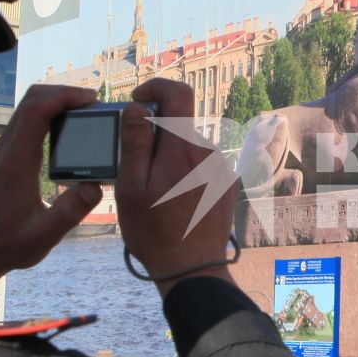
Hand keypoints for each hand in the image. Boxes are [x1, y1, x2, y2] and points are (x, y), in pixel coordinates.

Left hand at [0, 83, 102, 283]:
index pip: (36, 113)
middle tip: (94, 103)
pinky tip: (68, 125)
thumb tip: (96, 187)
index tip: (91, 99)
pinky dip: (49, 111)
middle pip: (31, 100)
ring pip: (28, 106)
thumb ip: (69, 212)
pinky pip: (27, 118)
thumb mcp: (43, 236)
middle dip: (64, 92)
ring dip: (56, 100)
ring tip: (85, 110)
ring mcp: (5, 149)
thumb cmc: (9, 243)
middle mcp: (8, 149)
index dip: (64, 98)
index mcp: (16, 163)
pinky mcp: (8, 153)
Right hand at [115, 78, 241, 295]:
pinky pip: (199, 165)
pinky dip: (182, 172)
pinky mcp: (225, 185)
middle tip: (135, 165)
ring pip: (187, 146)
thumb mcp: (131, 187)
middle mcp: (208, 152)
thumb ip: (135, 142)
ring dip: (168, 157)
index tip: (137, 101)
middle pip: (179, 124)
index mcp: (183, 148)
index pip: (178, 92)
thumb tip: (137, 106)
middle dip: (155, 134)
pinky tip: (172, 201)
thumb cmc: (155, 232)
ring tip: (154, 192)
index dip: (155, 88)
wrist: (193, 268)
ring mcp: (220, 169)